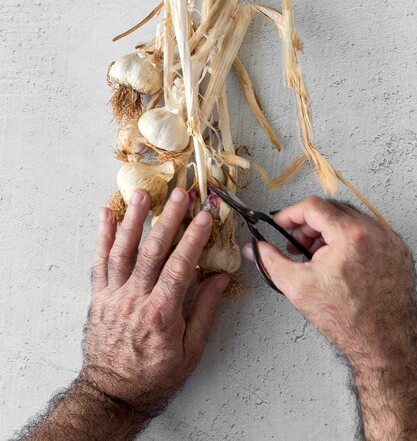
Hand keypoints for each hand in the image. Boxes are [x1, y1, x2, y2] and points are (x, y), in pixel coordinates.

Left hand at [82, 187, 229, 423]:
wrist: (113, 393)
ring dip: (133, 220)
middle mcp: (135, 299)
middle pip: (152, 251)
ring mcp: (113, 295)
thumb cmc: (154, 375)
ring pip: (123, 250)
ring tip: (142, 195)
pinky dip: (103, 237)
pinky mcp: (99, 296)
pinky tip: (106, 215)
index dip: (193, 238)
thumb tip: (221, 279)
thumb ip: (205, 311)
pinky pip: (99, 262)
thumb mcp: (191, 351)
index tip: (204, 215)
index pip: (180, 266)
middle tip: (180, 194)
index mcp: (161, 313)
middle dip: (168, 218)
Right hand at [243, 196, 416, 439]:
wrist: (384, 343)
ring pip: (350, 219)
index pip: (313, 206)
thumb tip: (255, 249)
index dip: (291, 214)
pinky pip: (367, 232)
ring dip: (328, 231)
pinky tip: (337, 261)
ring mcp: (389, 240)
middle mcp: (375, 232)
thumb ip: (270, 261)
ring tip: (317, 256)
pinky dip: (348, 239)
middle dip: (309, 224)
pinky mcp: (397, 250)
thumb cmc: (349, 320)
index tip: (282, 225)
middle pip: (331, 209)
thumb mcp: (298, 287)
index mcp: (351, 235)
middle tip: (297, 245)